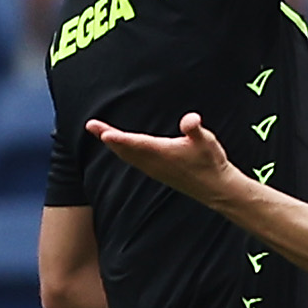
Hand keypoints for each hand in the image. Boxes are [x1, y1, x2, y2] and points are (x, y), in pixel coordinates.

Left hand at [87, 113, 244, 205]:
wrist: (216, 188)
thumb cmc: (211, 162)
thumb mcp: (207, 141)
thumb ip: (195, 129)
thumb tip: (190, 120)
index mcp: (164, 153)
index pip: (136, 144)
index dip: (119, 139)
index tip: (103, 133)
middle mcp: (155, 163)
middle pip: (126, 149)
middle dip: (108, 137)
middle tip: (91, 125)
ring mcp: (155, 170)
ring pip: (128, 157)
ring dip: (114, 145)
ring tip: (101, 134)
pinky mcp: (159, 173)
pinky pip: (134, 162)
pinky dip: (124, 153)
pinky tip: (122, 150)